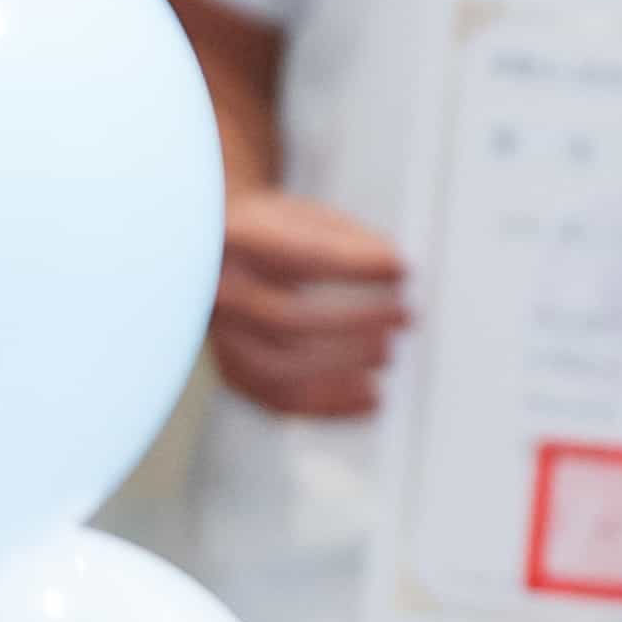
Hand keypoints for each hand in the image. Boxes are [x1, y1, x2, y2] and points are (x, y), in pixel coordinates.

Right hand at [206, 190, 408, 420]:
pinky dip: (331, 404)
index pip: (295, 255)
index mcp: (234, 238)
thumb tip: (393, 267)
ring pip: (276, 369)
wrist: (219, 255)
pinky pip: (277, 398)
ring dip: (343, 366)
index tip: (400, 268)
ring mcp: (220, 336)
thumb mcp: (306, 216)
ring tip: (388, 352)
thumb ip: (346, 239)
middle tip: (405, 314)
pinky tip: (373, 397)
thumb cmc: (275, 234)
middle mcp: (216, 290)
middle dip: (354, 321)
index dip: (353, 265)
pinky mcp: (234, 369)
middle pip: (285, 318)